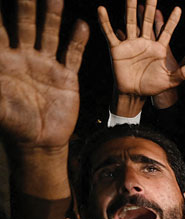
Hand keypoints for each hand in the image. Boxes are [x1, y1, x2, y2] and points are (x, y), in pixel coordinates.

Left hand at [0, 0, 88, 146]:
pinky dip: (77, 41)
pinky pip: (72, 55)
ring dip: (52, 16)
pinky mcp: (66, 77)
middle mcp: (24, 58)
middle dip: (25, 7)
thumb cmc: (14, 126)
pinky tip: (81, 25)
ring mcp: (46, 66)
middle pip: (24, 25)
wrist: (40, 143)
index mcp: (4, 62)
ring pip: (49, 35)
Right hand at [98, 0, 184, 97]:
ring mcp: (131, 44)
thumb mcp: (171, 80)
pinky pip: (110, 33)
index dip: (172, 21)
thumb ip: (184, 73)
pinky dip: (105, 22)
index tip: (178, 9)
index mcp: (159, 48)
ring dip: (129, 9)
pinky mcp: (117, 49)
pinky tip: (101, 9)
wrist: (134, 94)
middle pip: (148, 21)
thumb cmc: (153, 86)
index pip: (167, 31)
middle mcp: (145, 42)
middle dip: (149, 8)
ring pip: (130, 22)